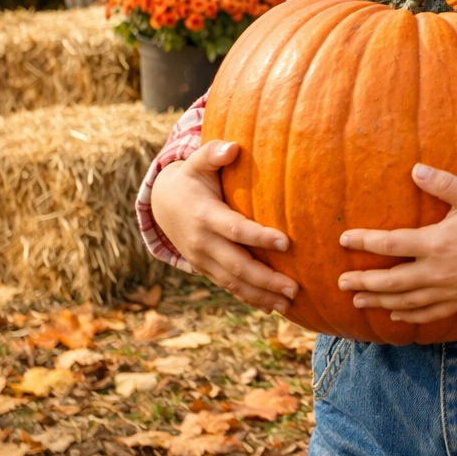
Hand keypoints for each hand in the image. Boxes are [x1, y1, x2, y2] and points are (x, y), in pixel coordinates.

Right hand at [148, 141, 295, 311]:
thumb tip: (232, 147)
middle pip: (237, 265)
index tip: (287, 242)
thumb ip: (212, 153)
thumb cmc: (191, 178)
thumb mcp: (197, 162)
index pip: (236, 230)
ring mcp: (202, 259)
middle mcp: (202, 242)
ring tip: (289, 304)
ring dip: (260, 296)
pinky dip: (249, 299)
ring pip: (232, 283)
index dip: (260, 237)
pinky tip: (272, 308)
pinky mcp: (204, 269)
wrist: (161, 204)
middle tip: (295, 288)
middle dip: (266, 279)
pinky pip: (228, 287)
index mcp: (205, 215)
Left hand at [338, 164, 456, 323]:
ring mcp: (449, 290)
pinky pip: (429, 314)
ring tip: (358, 301)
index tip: (343, 239)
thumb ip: (442, 183)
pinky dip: (409, 316)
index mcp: (437, 243)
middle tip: (341, 282)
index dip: (364, 242)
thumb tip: (415, 169)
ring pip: (406, 302)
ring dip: (379, 303)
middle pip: (391, 282)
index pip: (391, 244)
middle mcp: (438, 271)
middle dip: (364, 282)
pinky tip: (396, 317)